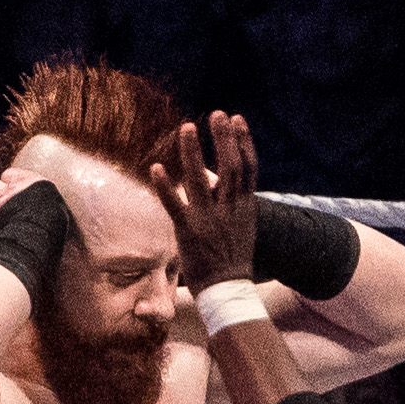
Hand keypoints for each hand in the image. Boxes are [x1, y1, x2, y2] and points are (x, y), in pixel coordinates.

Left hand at [145, 113, 261, 289]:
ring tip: (188, 127)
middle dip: (224, 138)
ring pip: (202, 179)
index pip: (248, 167)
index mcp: (244, 206)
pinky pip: (175, 206)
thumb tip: (226, 181)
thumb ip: (235, 201)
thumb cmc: (233, 258)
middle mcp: (229, 208)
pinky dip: (165, 187)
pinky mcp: (188, 232)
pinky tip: (156, 168)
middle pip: (230, 166)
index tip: (237, 119)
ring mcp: (209, 219)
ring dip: (194, 152)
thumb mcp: (244, 225)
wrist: (228, 289)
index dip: (243, 141)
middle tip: (216, 114)